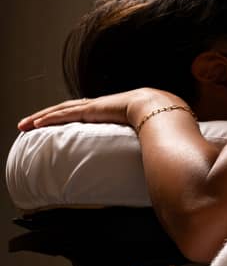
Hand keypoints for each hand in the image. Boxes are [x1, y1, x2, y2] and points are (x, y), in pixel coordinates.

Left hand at [17, 88, 174, 131]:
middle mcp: (103, 105)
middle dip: (49, 115)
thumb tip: (156, 160)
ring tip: (24, 123)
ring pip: (61, 110)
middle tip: (31, 123)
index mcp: (117, 109)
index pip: (89, 111)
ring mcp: (96, 106)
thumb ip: (148, 144)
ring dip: (41, 116)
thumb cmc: (163, 121)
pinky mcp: (90, 110)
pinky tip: (34, 123)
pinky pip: (64, 114)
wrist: (161, 109)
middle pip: (69, 108)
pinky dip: (48, 118)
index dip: (73, 115)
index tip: (61, 121)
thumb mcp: (152, 132)